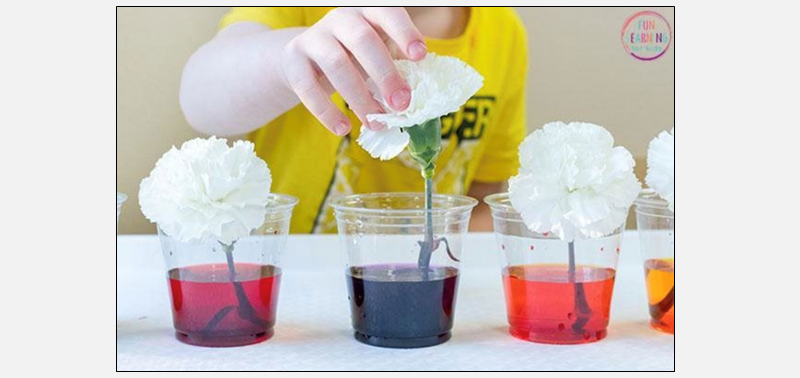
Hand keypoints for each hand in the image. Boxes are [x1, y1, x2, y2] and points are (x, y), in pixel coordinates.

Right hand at [280, 7, 426, 135]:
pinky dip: (326, 111)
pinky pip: (307, 86)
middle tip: (401, 104)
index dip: (404, 32)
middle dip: (384, 74)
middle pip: (362, 40)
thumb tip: (415, 101)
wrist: (306, 58)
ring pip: (336, 64)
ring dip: (359, 97)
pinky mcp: (293, 59)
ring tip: (375, 123)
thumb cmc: (353, 57)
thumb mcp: (376, 53)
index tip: (420, 56)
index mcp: (368, 12)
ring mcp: (314, 37)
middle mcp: (340, 18)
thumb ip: (396, 68)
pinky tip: (343, 128)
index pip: (387, 13)